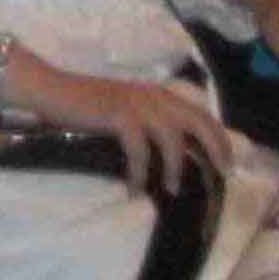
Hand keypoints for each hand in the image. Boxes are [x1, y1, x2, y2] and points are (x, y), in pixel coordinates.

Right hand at [0, 49, 231, 195]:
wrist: (51, 89)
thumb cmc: (85, 104)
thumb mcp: (126, 110)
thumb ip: (150, 124)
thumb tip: (175, 156)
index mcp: (158, 93)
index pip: (202, 113)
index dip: (220, 139)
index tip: (227, 164)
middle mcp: (154, 95)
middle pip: (199, 122)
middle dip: (216, 150)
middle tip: (222, 176)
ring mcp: (136, 103)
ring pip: (172, 139)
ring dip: (176, 168)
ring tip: (172, 190)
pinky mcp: (119, 115)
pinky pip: (139, 150)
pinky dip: (139, 172)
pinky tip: (132, 189)